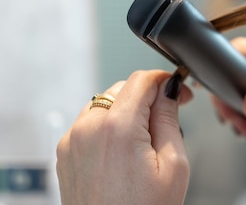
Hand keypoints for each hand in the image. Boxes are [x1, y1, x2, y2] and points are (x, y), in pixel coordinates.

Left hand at [56, 70, 192, 204]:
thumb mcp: (173, 166)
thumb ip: (170, 119)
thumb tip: (170, 91)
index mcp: (117, 127)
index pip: (142, 79)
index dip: (166, 80)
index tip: (180, 89)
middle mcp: (88, 128)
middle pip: (123, 88)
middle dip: (148, 96)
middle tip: (169, 116)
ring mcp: (72, 141)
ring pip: (105, 103)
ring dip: (127, 110)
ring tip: (145, 140)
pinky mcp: (64, 154)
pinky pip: (90, 123)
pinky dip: (109, 126)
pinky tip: (125, 151)